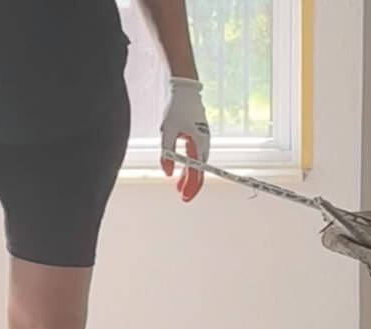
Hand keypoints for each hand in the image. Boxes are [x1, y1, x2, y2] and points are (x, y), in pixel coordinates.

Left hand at [161, 77, 209, 202]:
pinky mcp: (198, 137)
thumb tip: (168, 173)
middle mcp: (203, 143)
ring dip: (188, 176)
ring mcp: (202, 140)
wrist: (186, 89)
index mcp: (198, 143)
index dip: (191, 186)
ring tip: (179, 188)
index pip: (197, 171)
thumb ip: (167, 153)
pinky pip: (194, 156)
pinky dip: (188, 166)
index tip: (184, 196)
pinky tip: (180, 172)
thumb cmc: (177, 107)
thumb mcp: (167, 131)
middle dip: (191, 185)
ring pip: (196, 164)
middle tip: (183, 196)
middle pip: (198, 170)